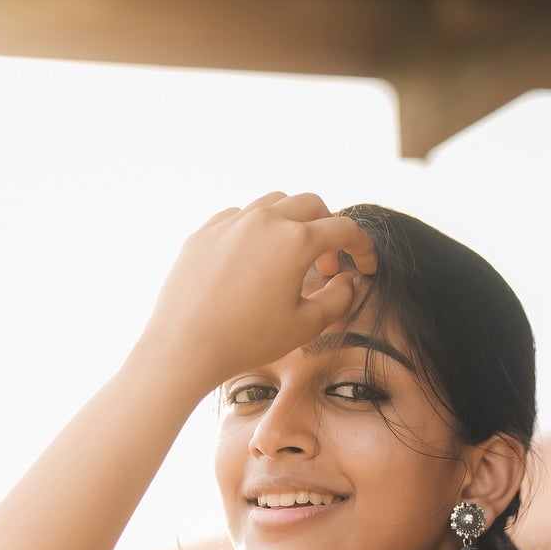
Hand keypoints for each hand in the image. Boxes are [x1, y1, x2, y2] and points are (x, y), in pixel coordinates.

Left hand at [134, 190, 378, 390]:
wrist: (184, 346)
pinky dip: (258, 230)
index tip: (366, 267)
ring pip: (274, 203)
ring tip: (292, 257)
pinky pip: (239, 217)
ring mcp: (231, 222)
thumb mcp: (305, 326)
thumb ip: (338, 299)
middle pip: (311, 204)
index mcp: (296, 240)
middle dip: (328, 228)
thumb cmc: (247, 340)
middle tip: (328, 264)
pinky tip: (255, 260)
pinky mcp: (205, 232)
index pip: (344, 230)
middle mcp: (264, 220)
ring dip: (293, 222)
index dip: (363, 248)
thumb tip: (349, 282)